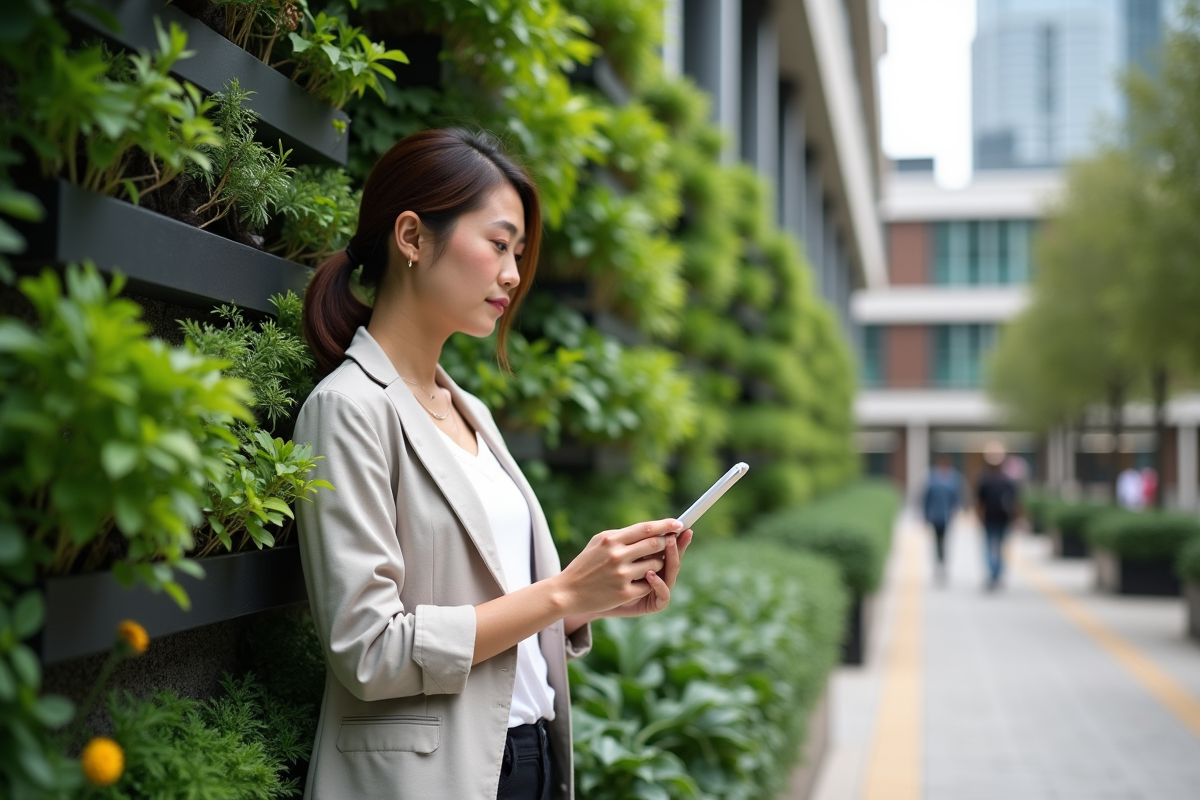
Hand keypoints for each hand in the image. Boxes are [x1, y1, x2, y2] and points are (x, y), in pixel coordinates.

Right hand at [554, 519, 682, 617]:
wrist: (567, 592)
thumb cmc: (585, 564)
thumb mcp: (599, 542)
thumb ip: (623, 535)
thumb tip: (650, 529)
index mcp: (611, 540)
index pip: (645, 528)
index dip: (665, 525)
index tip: (679, 524)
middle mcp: (617, 555)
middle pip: (655, 544)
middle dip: (666, 543)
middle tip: (669, 544)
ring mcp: (621, 575)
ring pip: (656, 565)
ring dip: (658, 565)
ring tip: (647, 566)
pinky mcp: (624, 593)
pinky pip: (648, 584)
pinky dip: (648, 582)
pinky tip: (637, 582)